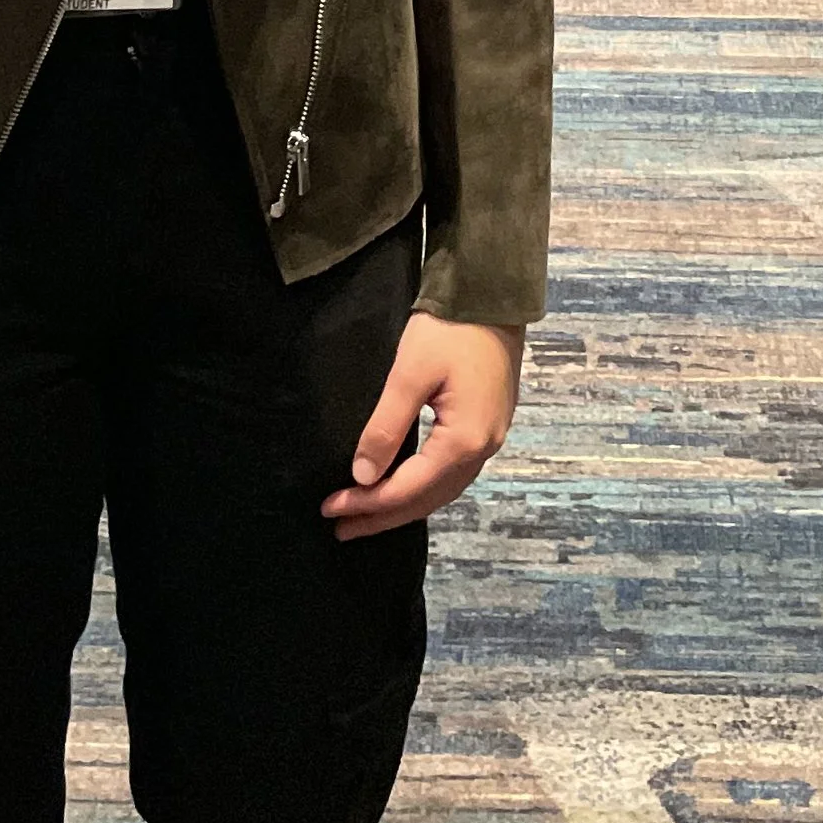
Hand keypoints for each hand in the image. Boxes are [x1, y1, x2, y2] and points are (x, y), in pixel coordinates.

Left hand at [323, 312, 523, 541]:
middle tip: (341, 527)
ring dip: (403, 505)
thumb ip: (386, 427)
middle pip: (428, 498)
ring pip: (442, 489)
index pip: (408, 488)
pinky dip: (423, 487)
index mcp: (464, 440)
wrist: (492, 295)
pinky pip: (452, 473)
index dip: (367, 502)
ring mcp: (490, 438)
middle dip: (382, 515)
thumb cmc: (449, 329)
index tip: (330, 508)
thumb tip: (362, 475)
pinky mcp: (489, 425)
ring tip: (366, 516)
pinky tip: (404, 487)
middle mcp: (483, 449)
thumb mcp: (409, 373)